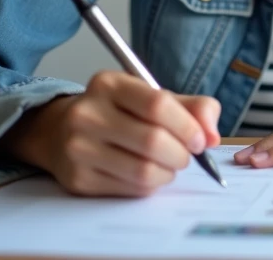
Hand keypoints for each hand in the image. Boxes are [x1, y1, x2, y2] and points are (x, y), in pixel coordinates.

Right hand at [0, 70, 220, 196]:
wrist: (60, 131)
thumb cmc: (119, 113)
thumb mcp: (153, 97)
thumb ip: (193, 107)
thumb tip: (212, 135)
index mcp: (109, 84)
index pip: (158, 104)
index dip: (188, 126)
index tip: (201, 140)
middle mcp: (87, 113)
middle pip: (153, 141)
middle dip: (182, 154)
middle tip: (187, 156)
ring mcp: (78, 148)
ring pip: (143, 170)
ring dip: (169, 173)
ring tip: (169, 165)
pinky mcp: (77, 179)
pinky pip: (130, 189)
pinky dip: (151, 186)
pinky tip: (148, 175)